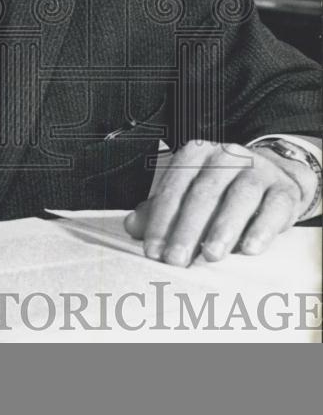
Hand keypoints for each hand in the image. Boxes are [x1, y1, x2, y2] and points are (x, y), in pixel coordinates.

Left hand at [124, 140, 316, 266]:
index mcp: (196, 155)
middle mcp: (226, 156)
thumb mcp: (187, 195)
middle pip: (204, 192)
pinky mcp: (283, 188)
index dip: (161, 220)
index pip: (174, 187)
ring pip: (240, 195)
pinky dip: (262, 229)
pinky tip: (250, 249)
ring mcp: (258, 169)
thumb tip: (131, 226)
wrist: (272, 177)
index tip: (153, 251)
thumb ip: (158, 211)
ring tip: (211, 255)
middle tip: (176, 259)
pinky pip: (274, 206)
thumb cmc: (220, 191)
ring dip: (223, 227)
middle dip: (187, 228)